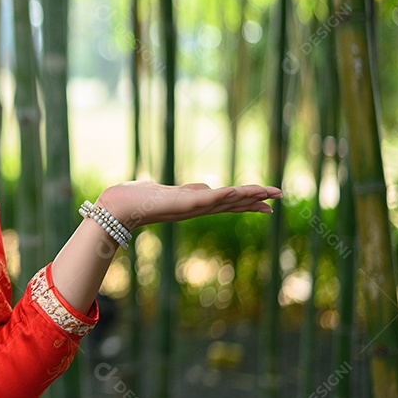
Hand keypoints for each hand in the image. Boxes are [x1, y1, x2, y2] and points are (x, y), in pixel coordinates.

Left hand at [96, 181, 282, 230]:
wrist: (118, 209)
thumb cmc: (137, 200)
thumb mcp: (167, 192)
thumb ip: (185, 192)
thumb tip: (203, 188)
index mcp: (194, 204)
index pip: (227, 202)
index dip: (247, 201)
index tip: (268, 203)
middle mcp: (196, 208)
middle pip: (233, 203)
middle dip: (256, 199)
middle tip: (280, 196)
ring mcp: (191, 207)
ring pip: (226, 200)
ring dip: (247, 196)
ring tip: (269, 192)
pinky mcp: (184, 204)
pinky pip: (209, 198)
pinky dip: (224, 195)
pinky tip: (239, 191)